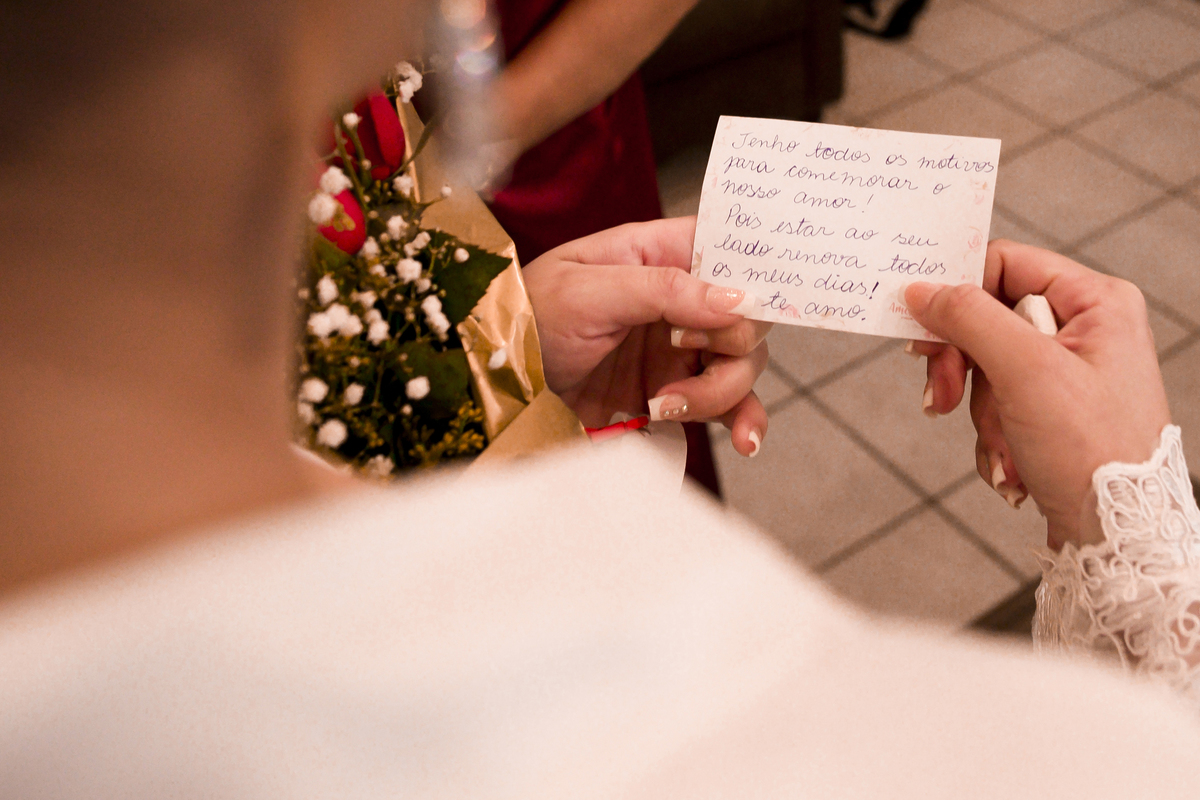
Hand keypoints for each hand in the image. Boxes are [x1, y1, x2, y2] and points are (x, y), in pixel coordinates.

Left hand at [523, 217, 771, 456]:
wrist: (496, 384)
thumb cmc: (528, 319)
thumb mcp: (586, 292)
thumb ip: (662, 291)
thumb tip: (736, 299)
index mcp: (656, 256)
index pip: (730, 250)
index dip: (750, 274)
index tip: (740, 304)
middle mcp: (677, 302)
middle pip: (746, 317)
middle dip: (730, 341)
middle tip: (682, 346)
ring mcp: (678, 350)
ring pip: (741, 365)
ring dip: (722, 390)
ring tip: (665, 404)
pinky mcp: (673, 394)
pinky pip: (727, 406)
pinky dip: (743, 421)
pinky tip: (745, 440)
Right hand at [905, 240, 1170, 549]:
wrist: (1116, 535)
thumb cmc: (1094, 452)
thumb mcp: (1024, 372)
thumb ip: (969, 319)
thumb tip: (922, 290)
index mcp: (1096, 302)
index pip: (1004, 264)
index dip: (959, 293)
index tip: (922, 327)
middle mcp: (1086, 329)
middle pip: (986, 320)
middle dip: (964, 369)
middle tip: (943, 395)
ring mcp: (1069, 372)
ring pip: (985, 369)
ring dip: (981, 413)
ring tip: (1004, 447)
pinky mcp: (1053, 411)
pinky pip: (996, 404)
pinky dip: (993, 436)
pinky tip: (1013, 463)